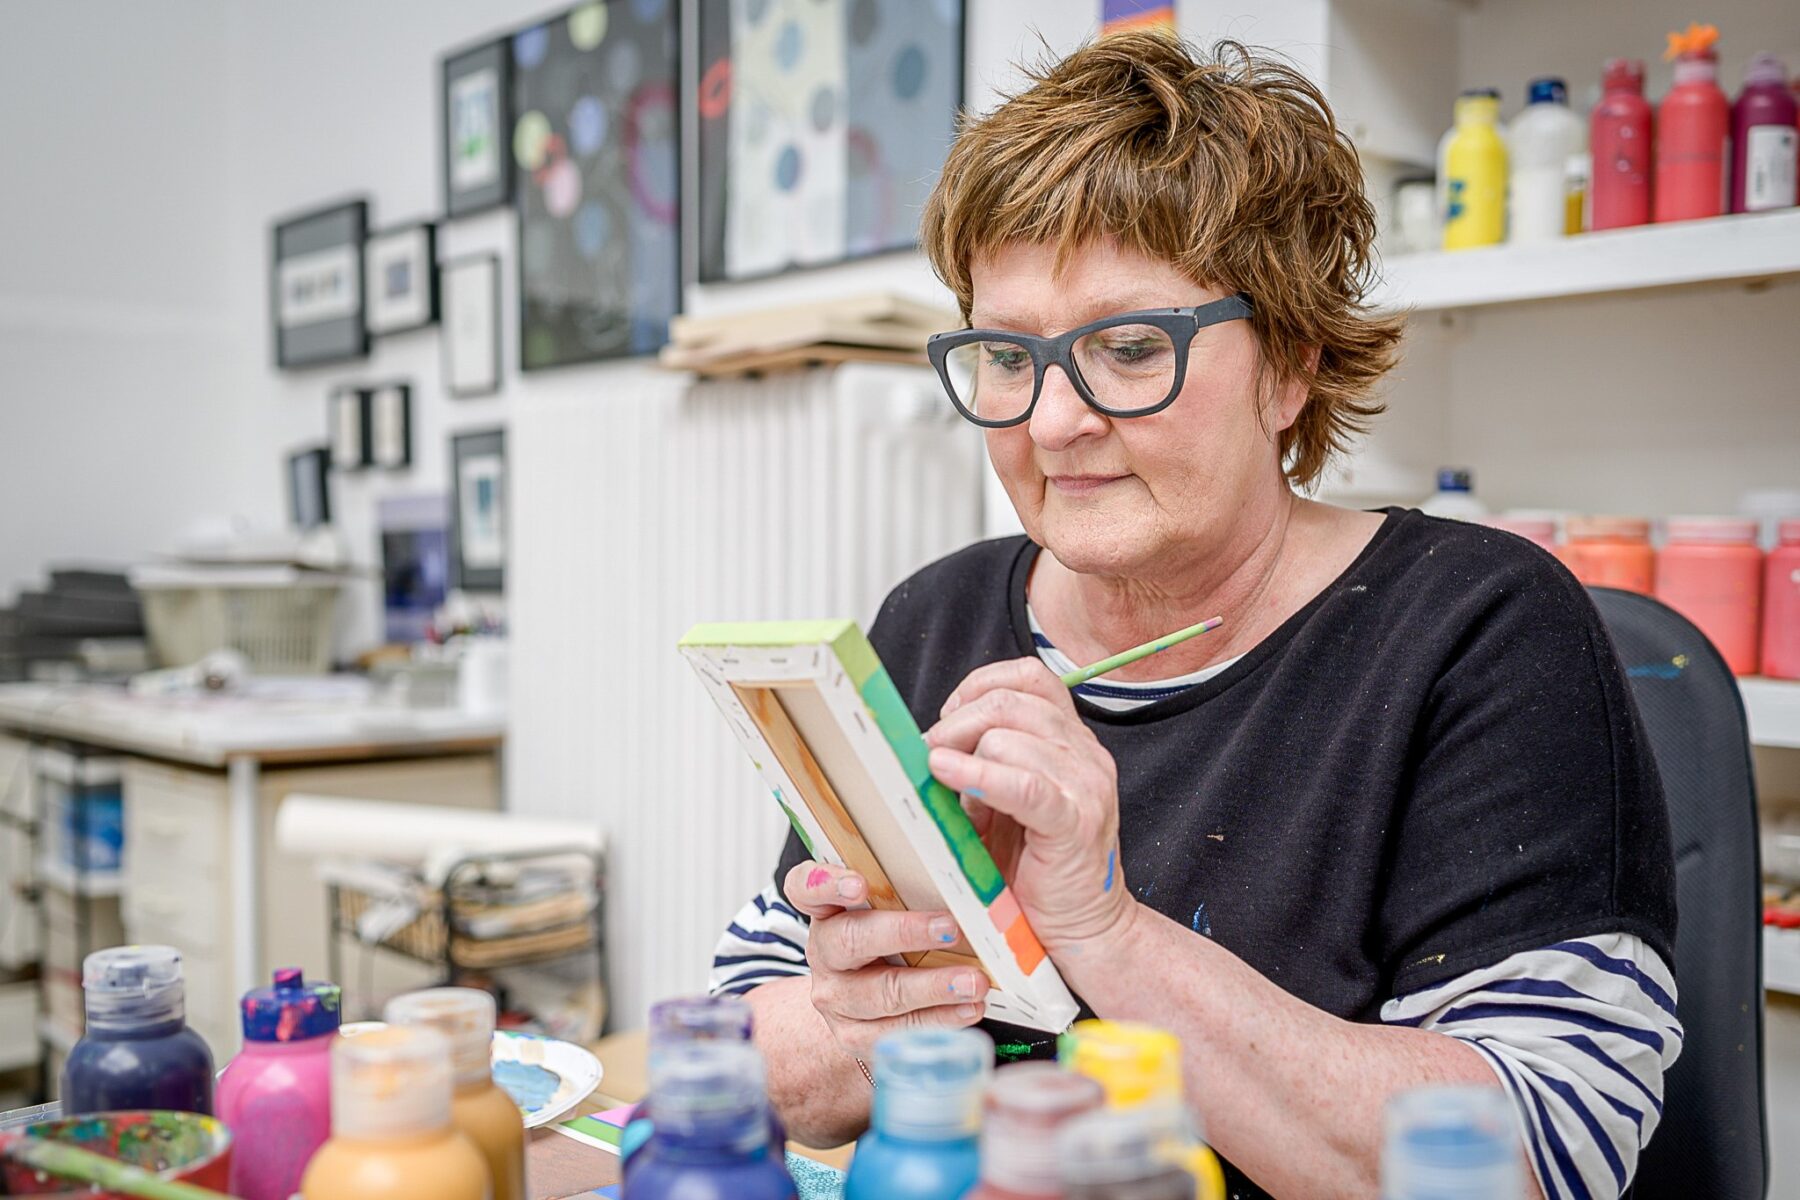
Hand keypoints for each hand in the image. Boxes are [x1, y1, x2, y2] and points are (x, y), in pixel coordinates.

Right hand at [782, 860, 988, 1059]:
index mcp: (826, 909)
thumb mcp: (892, 904)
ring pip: (880, 993)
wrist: (865, 1004)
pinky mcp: (854, 1036)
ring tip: (975, 981)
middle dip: (904, 933)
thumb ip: (913, 878)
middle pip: (850, 940)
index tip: (859, 885)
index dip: (826, 884)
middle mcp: (824, 952)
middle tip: (950, 927)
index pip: (805, 888)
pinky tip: (969, 1009)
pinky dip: (939, 1021)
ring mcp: (836, 998)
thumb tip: (972, 839)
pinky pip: (897, 1031)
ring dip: (933, 987)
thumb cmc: (891, 939)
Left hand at [923, 657, 1134, 953]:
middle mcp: (1086, 754)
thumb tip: (925, 743)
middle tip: (927, 756)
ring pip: (1008, 737)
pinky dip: (980, 777)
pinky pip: (1025, 784)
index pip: (1029, 677)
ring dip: (961, 754)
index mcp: (1072, 741)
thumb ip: (980, 765)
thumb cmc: (1036, 870)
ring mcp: (1086, 786)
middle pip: (1008, 702)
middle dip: (956, 724)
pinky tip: (947, 776)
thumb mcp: (1002, 804)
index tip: (948, 718)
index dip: (979, 686)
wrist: (1084, 930)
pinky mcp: (1076, 822)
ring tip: (938, 782)